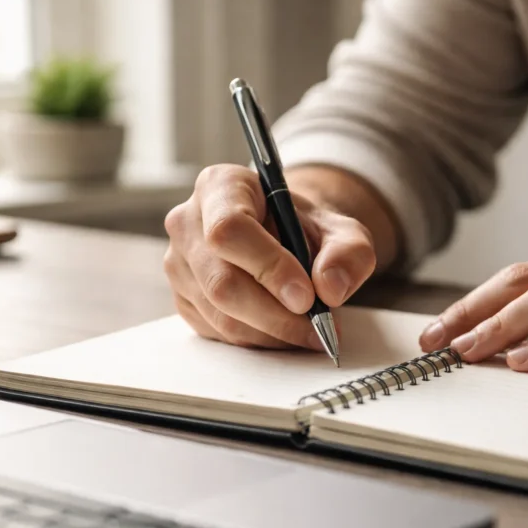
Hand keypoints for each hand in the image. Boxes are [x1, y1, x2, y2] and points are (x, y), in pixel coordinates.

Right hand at [163, 164, 376, 348]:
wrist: (284, 239)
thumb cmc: (306, 229)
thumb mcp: (342, 230)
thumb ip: (348, 252)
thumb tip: (331, 288)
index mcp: (220, 186)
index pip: (230, 229)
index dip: (268, 267)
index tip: (306, 297)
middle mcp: (187, 222)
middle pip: (222, 281)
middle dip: (275, 314)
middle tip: (318, 328)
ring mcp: (179, 264)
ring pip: (220, 314)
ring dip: (271, 333)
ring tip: (310, 333)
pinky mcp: (183, 299)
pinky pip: (217, 332)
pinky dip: (258, 340)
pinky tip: (284, 332)